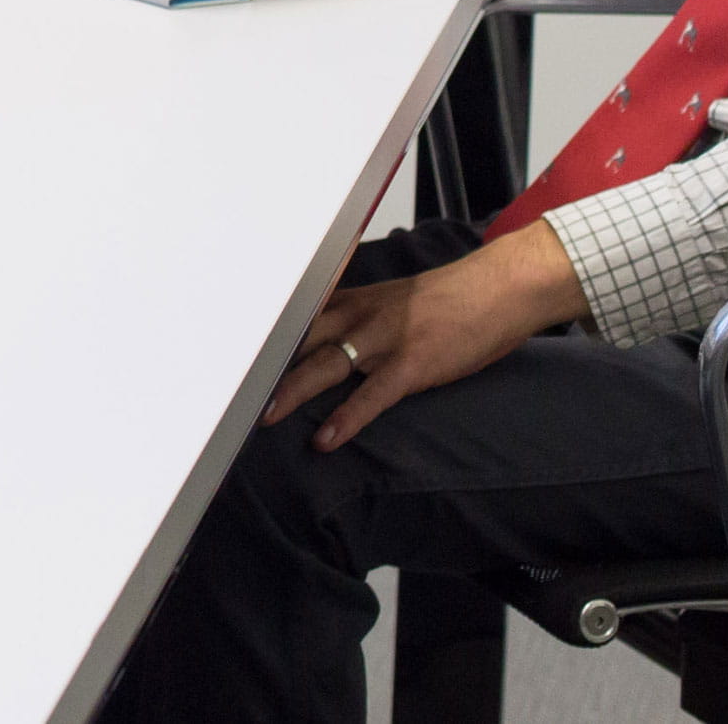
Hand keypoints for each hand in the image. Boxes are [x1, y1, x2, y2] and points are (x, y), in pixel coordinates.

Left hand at [261, 220, 590, 449]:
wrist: (499, 288)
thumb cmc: (450, 298)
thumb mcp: (392, 300)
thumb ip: (357, 318)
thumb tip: (327, 341)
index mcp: (353, 301)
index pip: (295, 316)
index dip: (262, 336)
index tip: (228, 352)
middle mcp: (359, 316)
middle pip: (298, 339)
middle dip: (264, 365)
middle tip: (230, 389)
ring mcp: (385, 339)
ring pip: (325, 366)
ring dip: (292, 392)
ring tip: (262, 417)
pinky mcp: (412, 364)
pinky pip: (372, 396)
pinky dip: (346, 420)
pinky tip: (326, 440)